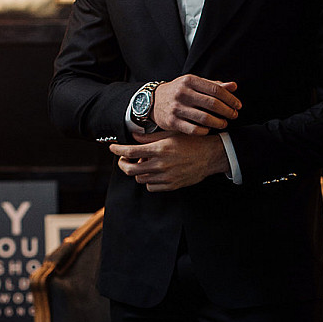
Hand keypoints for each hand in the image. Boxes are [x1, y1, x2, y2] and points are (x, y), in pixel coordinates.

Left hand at [108, 135, 229, 190]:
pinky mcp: (171, 186)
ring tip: (143, 163)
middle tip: (123, 159)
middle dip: (122, 164)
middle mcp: (160, 164)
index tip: (112, 147)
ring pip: (139, 178)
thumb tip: (133, 135)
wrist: (210, 156)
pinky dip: (148, 180)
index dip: (117, 149)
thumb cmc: (191, 142)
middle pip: (129, 169)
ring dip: (137, 171)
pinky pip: (151, 187)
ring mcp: (165, 177)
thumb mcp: (170, 134)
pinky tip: (152, 172)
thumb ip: (150, 137)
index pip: (130, 151)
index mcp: (159, 149)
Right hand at [152, 76, 239, 135]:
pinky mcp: (172, 122)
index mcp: (190, 80)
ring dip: (219, 123)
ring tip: (224, 123)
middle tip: (234, 115)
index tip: (238, 105)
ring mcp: (176, 108)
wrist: (153, 101)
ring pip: (205, 118)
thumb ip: (213, 85)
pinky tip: (209, 129)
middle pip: (212, 104)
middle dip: (227, 111)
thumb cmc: (179, 91)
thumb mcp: (194, 84)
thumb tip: (234, 86)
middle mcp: (182, 93)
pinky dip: (205, 131)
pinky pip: (194, 130)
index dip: (230, 99)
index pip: (216, 90)